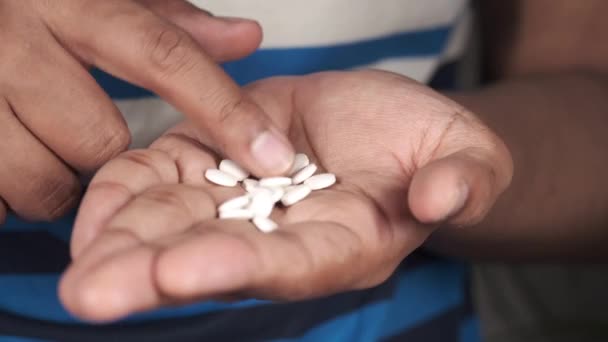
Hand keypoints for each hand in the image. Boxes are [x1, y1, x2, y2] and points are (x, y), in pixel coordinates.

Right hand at [0, 0, 292, 224]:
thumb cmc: (15, 0)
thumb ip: (170, 19)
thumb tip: (246, 37)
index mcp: (70, 0)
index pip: (165, 56)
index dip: (224, 111)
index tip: (272, 157)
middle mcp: (17, 37)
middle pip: (99, 140)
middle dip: (95, 153)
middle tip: (70, 128)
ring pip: (42, 180)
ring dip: (48, 179)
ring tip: (28, 140)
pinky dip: (4, 192)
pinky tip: (2, 152)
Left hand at [60, 70, 511, 321]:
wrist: (386, 124)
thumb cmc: (432, 146)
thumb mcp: (467, 155)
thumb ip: (463, 179)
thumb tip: (443, 199)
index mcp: (344, 243)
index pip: (291, 263)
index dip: (241, 267)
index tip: (185, 273)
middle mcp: (284, 233)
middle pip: (214, 258)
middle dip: (153, 275)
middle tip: (93, 294)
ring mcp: (243, 196)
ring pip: (177, 222)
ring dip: (123, 242)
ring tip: (76, 263)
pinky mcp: (215, 155)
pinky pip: (163, 176)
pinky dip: (127, 191)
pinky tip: (92, 211)